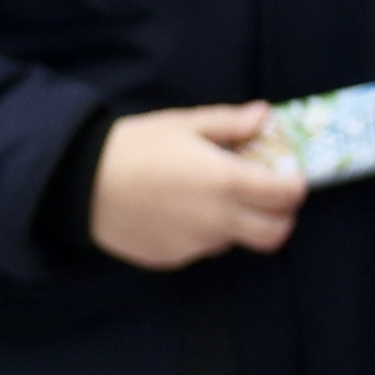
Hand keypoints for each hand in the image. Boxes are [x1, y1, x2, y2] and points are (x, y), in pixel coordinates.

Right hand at [88, 104, 311, 267]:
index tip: (288, 176)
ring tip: (212, 197)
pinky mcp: (173, 258)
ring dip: (239, 223)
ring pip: (237, 241)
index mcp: (225, 181)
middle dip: (280, 217)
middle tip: (266, 197)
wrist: (79, 184)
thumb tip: (265, 116)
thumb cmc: (133, 146)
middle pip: (275, 234)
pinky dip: (204, 232)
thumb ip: (230, 124)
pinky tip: (179, 210)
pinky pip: (203, 248)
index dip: (295, 186)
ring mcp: (195, 244)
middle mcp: (217, 219)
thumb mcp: (183, 124)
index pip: (286, 197)